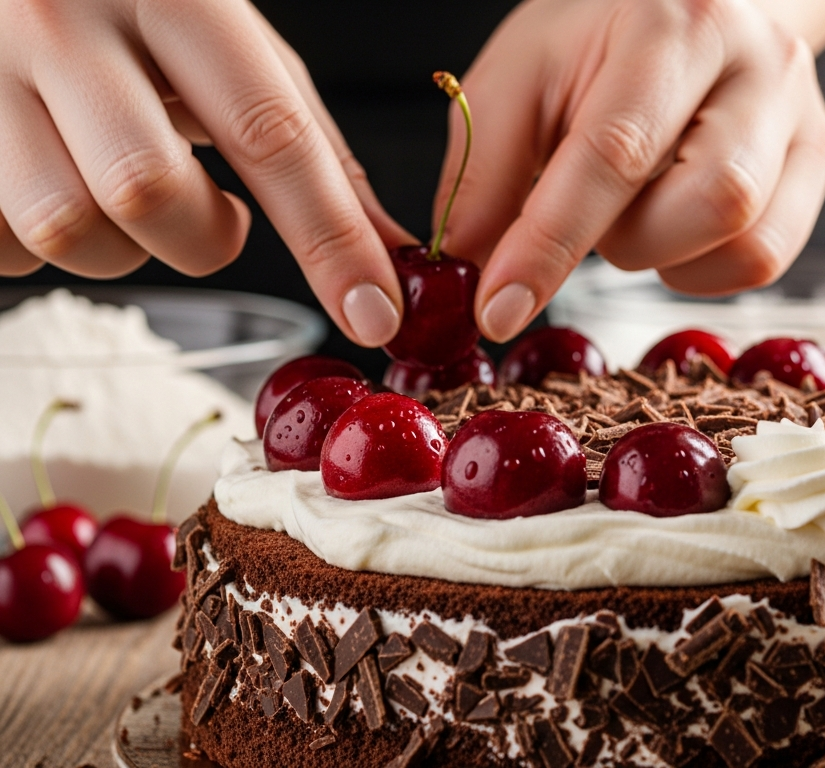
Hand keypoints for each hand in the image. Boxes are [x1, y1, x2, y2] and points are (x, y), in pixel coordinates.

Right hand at [0, 0, 412, 346]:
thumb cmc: (138, 9)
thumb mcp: (235, 48)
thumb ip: (314, 149)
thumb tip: (392, 255)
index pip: (268, 131)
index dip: (329, 238)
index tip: (373, 312)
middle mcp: (63, 17)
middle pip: (149, 191)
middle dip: (202, 237)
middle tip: (210, 214)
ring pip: (66, 228)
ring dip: (119, 249)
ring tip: (123, 193)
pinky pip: (1, 245)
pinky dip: (39, 245)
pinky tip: (53, 185)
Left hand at [436, 0, 824, 341]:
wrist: (688, 7)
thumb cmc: (599, 40)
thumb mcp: (520, 77)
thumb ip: (483, 170)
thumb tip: (465, 273)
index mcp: (675, 23)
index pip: (617, 150)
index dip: (551, 243)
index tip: (498, 307)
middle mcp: (759, 63)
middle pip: (713, 200)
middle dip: (627, 241)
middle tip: (588, 217)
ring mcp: (802, 114)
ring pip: (748, 241)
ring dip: (665, 256)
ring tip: (632, 211)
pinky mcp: (818, 159)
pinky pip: (766, 258)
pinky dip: (701, 266)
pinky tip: (672, 222)